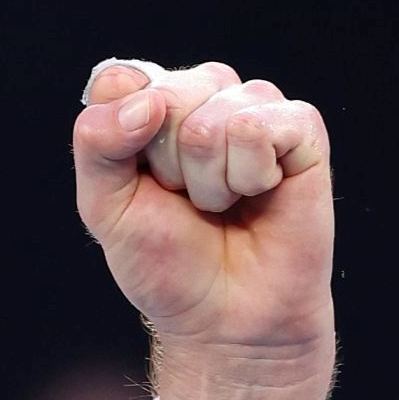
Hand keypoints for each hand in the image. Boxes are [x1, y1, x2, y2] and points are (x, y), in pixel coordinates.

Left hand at [73, 61, 335, 399]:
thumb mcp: (104, 205)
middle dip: (168, 166)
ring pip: (214, 116)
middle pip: (168, 95)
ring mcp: (253, 110)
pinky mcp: (301, 130)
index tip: (141, 184)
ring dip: (210, 180)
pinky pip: (261, 126)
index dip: (123, 138)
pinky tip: (259, 194)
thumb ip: (97, 142)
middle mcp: (203, 98)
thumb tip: (148, 100)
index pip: (121, 81)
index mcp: (150, 107)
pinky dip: (251, 174)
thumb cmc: (166, 262)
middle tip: (186, 202)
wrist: (225, 318)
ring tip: (223, 205)